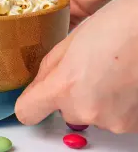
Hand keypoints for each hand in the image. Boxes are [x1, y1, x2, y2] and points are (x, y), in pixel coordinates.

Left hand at [15, 0, 137, 133]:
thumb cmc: (120, 25)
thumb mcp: (70, 42)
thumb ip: (47, 71)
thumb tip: (36, 89)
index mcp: (64, 86)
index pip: (26, 113)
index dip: (29, 105)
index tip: (35, 99)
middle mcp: (85, 110)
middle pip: (63, 110)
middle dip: (70, 94)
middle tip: (89, 70)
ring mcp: (111, 121)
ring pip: (89, 113)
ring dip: (95, 98)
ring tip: (112, 74)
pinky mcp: (132, 126)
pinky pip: (111, 117)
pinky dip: (115, 104)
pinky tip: (124, 83)